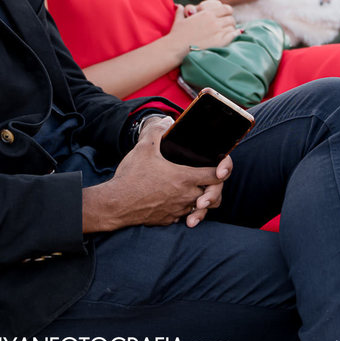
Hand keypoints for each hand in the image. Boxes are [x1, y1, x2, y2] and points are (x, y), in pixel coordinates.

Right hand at [99, 125, 230, 228]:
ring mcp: (178, 210)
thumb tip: (166, 121)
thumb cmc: (131, 177)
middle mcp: (186, 196)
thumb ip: (157, 131)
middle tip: (209, 179)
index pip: (217, 176)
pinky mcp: (168, 220)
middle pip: (215, 196)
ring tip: (194, 191)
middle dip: (215, 188)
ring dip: (201, 200)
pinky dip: (184, 208)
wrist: (116, 204)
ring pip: (200, 208)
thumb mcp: (144, 148)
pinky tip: (174, 199)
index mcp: (185, 178)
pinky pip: (184, 215)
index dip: (223, 169)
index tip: (220, 164)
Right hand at [170, 2, 240, 52]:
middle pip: (231, 18)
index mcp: (206, 14)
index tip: (226, 16)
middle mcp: (214, 21)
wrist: (177, 48)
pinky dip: (235, 35)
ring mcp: (218, 31)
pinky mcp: (220, 41)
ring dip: (231, 29)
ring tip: (228, 33)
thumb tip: (178, 6)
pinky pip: (233, 35)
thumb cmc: (177, 35)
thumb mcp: (179, 20)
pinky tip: (234, 36)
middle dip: (230, 22)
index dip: (228, 12)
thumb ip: (180, 11)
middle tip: (227, 26)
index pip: (226, 9)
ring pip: (232, 27)